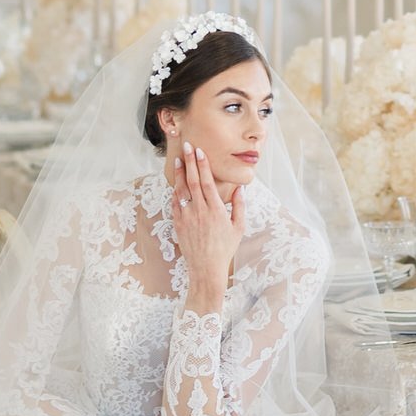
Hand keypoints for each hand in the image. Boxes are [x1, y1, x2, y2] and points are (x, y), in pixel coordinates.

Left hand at [172, 141, 244, 294]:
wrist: (206, 269)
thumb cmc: (225, 248)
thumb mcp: (238, 227)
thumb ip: (239, 205)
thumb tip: (240, 188)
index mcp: (215, 210)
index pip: (207, 182)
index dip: (203, 165)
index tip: (200, 152)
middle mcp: (199, 211)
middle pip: (192, 181)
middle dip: (189, 162)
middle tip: (187, 146)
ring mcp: (187, 218)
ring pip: (181, 190)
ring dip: (179, 174)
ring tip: (178, 159)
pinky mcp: (178, 225)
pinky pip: (175, 204)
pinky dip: (175, 191)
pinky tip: (175, 182)